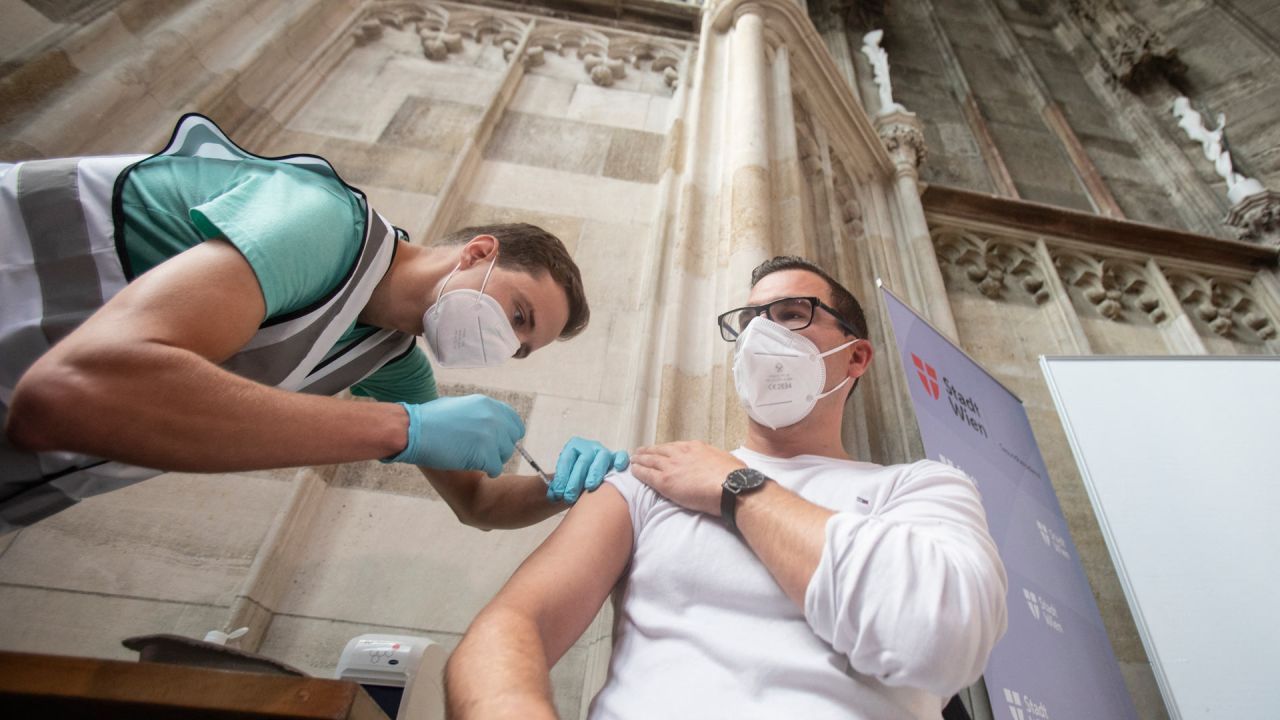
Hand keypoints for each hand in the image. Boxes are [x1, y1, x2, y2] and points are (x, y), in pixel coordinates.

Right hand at [387, 395, 524, 476]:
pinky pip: (496, 468)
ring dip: (494, 460)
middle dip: (501, 448)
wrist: (414, 431)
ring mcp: (490, 435)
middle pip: (512, 439)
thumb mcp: (458, 406)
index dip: (508, 434)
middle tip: (486, 454)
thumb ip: (478, 413)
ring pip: (506, 454)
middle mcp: (493, 417)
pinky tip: (477, 469)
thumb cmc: (428, 420)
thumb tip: (489, 424)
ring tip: (477, 461)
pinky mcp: (485, 453)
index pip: (514, 421)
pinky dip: (489, 471)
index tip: (500, 442)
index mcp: (487, 404)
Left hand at [549, 436, 628, 503]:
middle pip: (583, 460)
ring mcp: (604, 452)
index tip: (558, 493)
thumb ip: (559, 486)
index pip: (567, 459)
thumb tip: (553, 495)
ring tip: (589, 487)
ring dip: (595, 473)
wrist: (589, 475)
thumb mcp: (565, 479)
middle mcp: (590, 447)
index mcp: (573, 446)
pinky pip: (621, 456)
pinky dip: (620, 461)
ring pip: (602, 458)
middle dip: (575, 480)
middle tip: (569, 497)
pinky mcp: (617, 458)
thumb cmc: (576, 478)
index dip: (562, 477)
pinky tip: (617, 468)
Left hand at [629, 441, 745, 515]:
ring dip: (640, 459)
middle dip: (648, 451)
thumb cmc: (734, 477)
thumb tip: (721, 466)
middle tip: (640, 452)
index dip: (665, 449)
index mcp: (695, 447)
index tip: (660, 450)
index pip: (674, 447)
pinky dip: (638, 471)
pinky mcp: (665, 481)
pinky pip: (646, 474)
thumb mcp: (726, 460)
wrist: (731, 487)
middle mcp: (681, 453)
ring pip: (649, 460)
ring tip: (633, 460)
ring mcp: (671, 466)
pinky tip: (633, 470)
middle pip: (659, 450)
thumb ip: (716, 461)